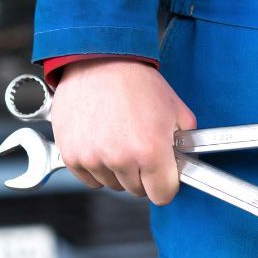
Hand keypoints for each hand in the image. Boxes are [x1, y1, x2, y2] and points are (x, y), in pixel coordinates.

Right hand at [51, 59, 196, 204]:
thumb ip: (184, 142)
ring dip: (116, 170)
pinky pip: (88, 179)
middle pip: (136, 191)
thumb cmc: (134, 81)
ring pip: (111, 184)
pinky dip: (95, 166)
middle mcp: (120, 158)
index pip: (162, 195)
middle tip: (138, 147)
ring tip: (116, 139)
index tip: (162, 176)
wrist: (98, 61)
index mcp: (150, 150)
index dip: (165, 185)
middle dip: (141, 174)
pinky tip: (100, 142)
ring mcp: (92, 159)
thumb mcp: (175, 108)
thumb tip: (185, 161)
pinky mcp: (72, 155)